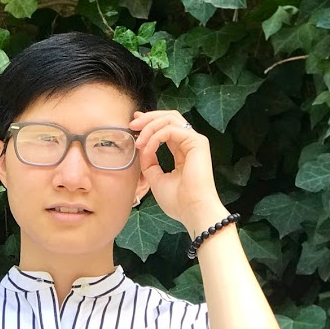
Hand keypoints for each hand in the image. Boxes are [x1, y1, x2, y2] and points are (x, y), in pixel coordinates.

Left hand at [129, 110, 227, 236]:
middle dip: (148, 118)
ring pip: (170, 119)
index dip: (149, 122)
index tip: (133, 125)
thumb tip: (141, 148)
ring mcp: (195, 141)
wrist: (192, 211)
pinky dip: (155, 136)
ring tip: (137, 140)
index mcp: (182, 151)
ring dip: (150, 126)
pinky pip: (171, 130)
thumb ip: (149, 162)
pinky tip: (147, 148)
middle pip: (169, 117)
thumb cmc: (178, 201)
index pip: (166, 128)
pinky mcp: (197, 142)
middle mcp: (190, 143)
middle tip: (132, 124)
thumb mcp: (155, 178)